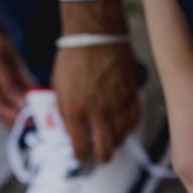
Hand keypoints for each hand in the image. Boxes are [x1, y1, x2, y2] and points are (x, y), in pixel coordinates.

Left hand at [53, 40, 139, 167]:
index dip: (80, 159)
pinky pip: (134, 119)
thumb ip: (63, 113)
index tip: (81, 159)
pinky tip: (123, 127)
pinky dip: (129, 127)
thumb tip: (68, 132)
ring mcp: (117, 103)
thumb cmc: (73, 57)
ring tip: (110, 143)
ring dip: (115, 144)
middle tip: (98, 158)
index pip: (80, 149)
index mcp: (75, 111)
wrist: (95, 33)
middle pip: (105, 149)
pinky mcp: (131, 93)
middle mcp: (98, 112)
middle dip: (100, 159)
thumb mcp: (58, 89)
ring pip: (121, 137)